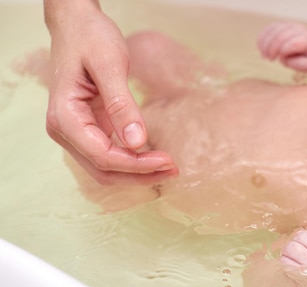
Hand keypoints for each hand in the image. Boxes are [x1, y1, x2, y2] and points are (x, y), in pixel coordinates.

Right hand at [44, 1, 176, 183]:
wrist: (76, 23)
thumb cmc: (89, 37)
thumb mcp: (109, 65)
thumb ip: (121, 105)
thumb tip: (137, 142)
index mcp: (65, 117)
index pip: (103, 156)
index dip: (136, 165)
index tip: (168, 161)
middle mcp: (63, 130)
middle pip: (103, 170)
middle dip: (139, 175)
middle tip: (174, 169)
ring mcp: (74, 132)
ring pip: (105, 168)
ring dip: (136, 173)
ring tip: (168, 167)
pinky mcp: (87, 129)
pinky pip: (109, 155)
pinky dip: (131, 161)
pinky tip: (154, 157)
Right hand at [257, 21, 306, 73]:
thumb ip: (298, 64)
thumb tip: (283, 56)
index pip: (293, 43)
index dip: (283, 52)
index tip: (280, 60)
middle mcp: (299, 29)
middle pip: (281, 35)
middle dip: (272, 48)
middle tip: (269, 59)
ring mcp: (290, 25)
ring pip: (273, 30)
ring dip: (265, 44)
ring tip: (264, 56)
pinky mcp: (282, 24)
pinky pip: (269, 28)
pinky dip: (262, 38)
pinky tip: (261, 48)